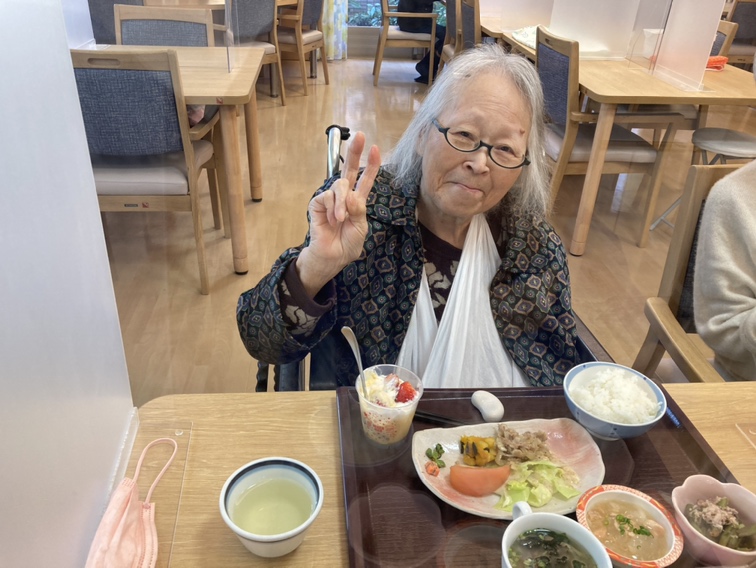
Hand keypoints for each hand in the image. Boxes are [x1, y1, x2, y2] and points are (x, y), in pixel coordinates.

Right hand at [296, 132, 381, 297]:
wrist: (332, 257)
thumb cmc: (347, 244)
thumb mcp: (360, 227)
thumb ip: (358, 210)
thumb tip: (350, 194)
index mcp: (357, 201)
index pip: (365, 180)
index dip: (371, 165)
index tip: (376, 149)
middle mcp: (344, 197)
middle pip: (350, 170)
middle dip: (355, 152)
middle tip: (360, 135)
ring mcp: (331, 199)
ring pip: (339, 186)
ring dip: (342, 204)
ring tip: (340, 220)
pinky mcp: (318, 203)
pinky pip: (328, 197)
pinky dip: (333, 209)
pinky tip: (332, 220)